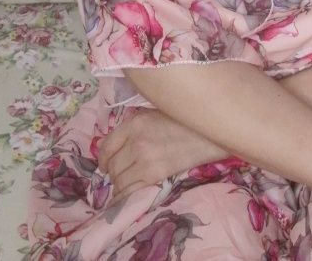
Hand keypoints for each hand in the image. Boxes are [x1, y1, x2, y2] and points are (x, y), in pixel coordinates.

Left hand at [97, 107, 227, 204]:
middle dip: (111, 172)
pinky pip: (130, 191)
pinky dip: (123, 197)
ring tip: (124, 185)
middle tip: (117, 175)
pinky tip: (124, 198)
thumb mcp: (154, 114)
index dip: (102, 158)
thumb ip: (134, 127)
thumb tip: (114, 145)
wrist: (208, 135)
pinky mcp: (155, 175)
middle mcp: (136, 141)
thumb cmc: (183, 122)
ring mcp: (144, 159)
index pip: (106, 145)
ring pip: (118, 180)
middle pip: (111, 165)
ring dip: (118, 185)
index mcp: (135, 123)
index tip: (105, 164)